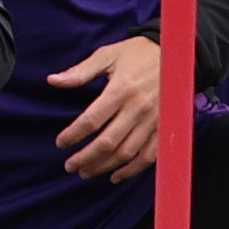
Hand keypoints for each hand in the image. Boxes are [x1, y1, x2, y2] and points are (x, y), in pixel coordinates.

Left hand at [48, 36, 162, 182]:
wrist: (176, 53)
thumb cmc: (136, 53)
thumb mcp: (107, 55)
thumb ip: (80, 72)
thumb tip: (53, 81)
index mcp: (121, 89)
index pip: (91, 120)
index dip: (73, 135)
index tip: (60, 143)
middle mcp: (137, 108)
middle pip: (108, 142)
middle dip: (85, 158)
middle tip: (70, 166)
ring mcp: (153, 120)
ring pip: (126, 153)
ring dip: (104, 166)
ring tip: (87, 172)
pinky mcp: (163, 127)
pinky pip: (149, 155)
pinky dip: (132, 170)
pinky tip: (116, 176)